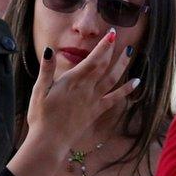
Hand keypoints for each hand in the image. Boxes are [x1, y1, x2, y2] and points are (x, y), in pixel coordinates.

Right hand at [25, 29, 137, 148]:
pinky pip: (115, 98)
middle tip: (118, 35)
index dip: (103, 46)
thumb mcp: (38, 91)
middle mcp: (86, 89)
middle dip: (112, 50)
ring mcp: (93, 100)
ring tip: (130, 53)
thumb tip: (49, 50)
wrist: (50, 141)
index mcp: (72, 81)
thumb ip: (46, 70)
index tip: (112, 34)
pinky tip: (136, 82)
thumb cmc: (41, 116)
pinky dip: (126, 90)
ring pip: (112, 79)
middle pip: (104, 66)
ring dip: (122, 65)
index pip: (92, 59)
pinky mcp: (96, 111)